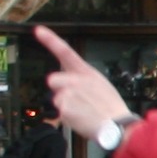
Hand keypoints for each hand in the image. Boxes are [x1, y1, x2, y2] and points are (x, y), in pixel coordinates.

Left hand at [35, 30, 127, 144]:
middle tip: (77, 100)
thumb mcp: (101, 85)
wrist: (118, 126)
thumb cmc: (112, 108)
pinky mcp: (63, 107)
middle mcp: (75, 79)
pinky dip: (68, 117)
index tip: (38, 31)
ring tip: (82, 111)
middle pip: (53, 80)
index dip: (50, 40)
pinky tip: (81, 118)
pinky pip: (58, 112)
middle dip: (60, 90)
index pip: (65, 51)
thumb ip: (82, 79)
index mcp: (86, 72)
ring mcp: (68, 93)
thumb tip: (67, 80)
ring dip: (65, 105)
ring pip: (55, 98)